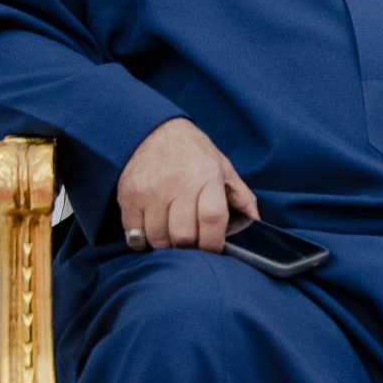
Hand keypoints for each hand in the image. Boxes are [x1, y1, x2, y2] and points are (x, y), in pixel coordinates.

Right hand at [117, 117, 258, 253]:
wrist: (152, 131)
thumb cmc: (193, 153)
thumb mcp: (223, 166)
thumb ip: (240, 194)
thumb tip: (254, 220)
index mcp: (207, 177)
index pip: (212, 219)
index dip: (214, 243)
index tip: (215, 250)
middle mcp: (178, 185)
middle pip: (184, 235)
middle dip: (191, 249)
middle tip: (193, 246)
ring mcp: (150, 192)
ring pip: (159, 238)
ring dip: (168, 246)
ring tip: (173, 238)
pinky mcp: (128, 197)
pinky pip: (134, 233)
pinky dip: (143, 241)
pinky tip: (152, 233)